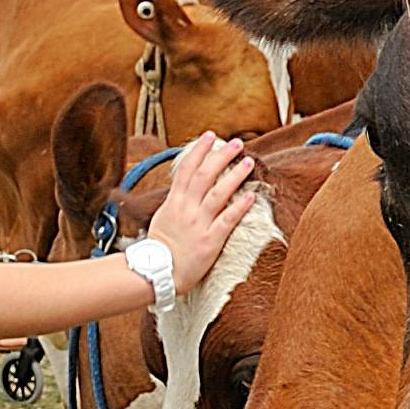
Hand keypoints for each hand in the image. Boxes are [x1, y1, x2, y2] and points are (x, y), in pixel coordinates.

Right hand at [148, 134, 261, 289]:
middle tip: (236, 143)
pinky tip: (252, 196)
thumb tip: (182, 188)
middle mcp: (187, 208)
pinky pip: (227, 220)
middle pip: (205, 175)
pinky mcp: (210, 240)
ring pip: (218, 193)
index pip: (186, 168)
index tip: (210, 136)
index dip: (199, 150)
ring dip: (234, 175)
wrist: (157, 272)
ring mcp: (199, 224)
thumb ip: (174, 201)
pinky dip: (240, 207)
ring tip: (248, 162)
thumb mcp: (162, 217)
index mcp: (174, 201)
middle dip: (221, 156)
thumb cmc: (160, 248)